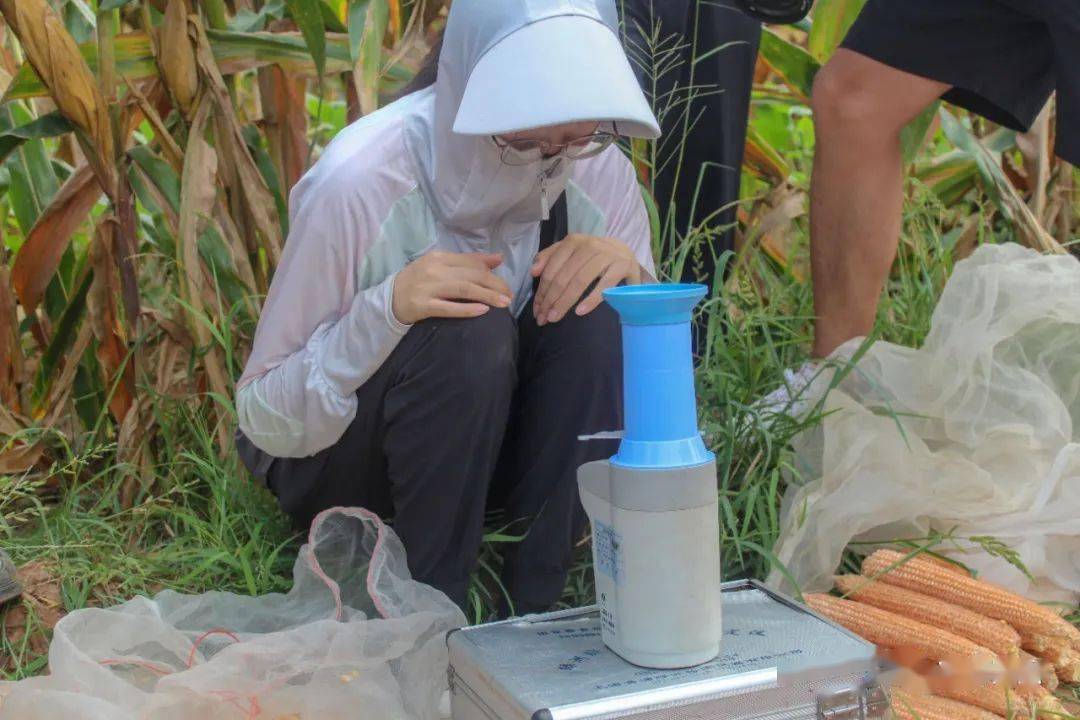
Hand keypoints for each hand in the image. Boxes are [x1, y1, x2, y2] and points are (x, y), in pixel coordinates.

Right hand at [393, 251, 511, 324]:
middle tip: (509, 296)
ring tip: (504, 303)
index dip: (493, 273)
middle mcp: (434, 270)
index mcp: (439, 257)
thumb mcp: (441, 266)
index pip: (472, 263)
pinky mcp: (423, 306)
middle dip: (495, 285)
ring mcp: (427, 288)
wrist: (389, 299)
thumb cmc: (419, 281)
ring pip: (464, 289)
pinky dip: (467, 309)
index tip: (506, 285)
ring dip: (487, 295)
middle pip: (471, 275)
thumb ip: (469, 262)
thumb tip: (498, 258)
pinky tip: (483, 311)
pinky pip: (449, 308)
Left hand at [531, 234, 641, 324]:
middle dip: (550, 299)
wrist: (625, 254)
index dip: (542, 290)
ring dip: (565, 302)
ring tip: (555, 317)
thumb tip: (533, 271)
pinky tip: (579, 312)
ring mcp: (607, 255)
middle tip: (543, 318)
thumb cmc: (592, 257)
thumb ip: (550, 258)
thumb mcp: (571, 253)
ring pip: (580, 281)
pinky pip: (604, 286)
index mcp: (573, 241)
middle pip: (564, 276)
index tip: (537, 309)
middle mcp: (590, 245)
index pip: (552, 268)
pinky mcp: (622, 266)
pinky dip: (591, 300)